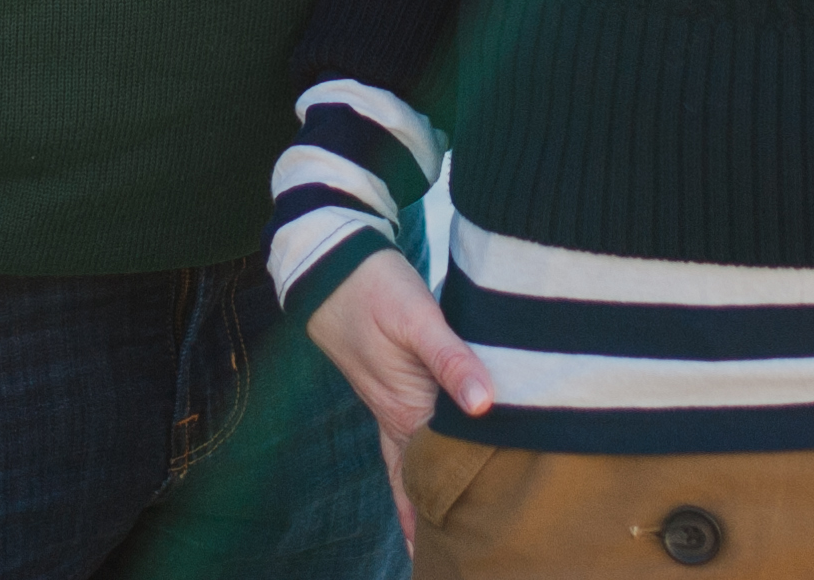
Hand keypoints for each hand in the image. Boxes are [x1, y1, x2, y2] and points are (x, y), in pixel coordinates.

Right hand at [305, 247, 495, 530]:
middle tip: (455, 565)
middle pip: (416, 488)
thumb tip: (483, 406)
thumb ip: (451, 358)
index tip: (464, 554)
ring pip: (411, 470)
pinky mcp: (392, 391)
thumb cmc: (375, 287)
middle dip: (431, 528)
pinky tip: (430, 483)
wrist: (330, 263)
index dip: (451, 515)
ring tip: (437, 548)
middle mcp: (396, 419)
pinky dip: (419, 474)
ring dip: (424, 506)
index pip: (432, 479)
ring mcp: (391, 407)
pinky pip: (408, 446)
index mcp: (405, 410)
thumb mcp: (416, 316)